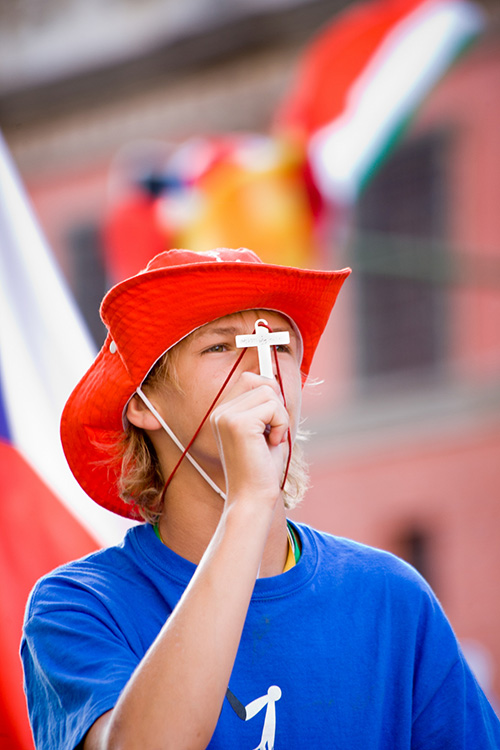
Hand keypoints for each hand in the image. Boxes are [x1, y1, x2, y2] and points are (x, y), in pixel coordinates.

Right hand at [210, 371, 289, 507]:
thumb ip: (266, 407)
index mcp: (222, 413)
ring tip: (272, 439)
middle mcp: (220, 412)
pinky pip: (273, 407)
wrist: (252, 498)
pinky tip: (272, 443)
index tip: (274, 416)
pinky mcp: (238, 423)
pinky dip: (281, 424)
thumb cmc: (261, 469)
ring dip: (280, 416)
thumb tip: (275, 383)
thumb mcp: (264, 431)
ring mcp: (226, 416)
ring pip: (269, 392)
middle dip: (276, 402)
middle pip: (259, 381)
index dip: (268, 391)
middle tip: (274, 429)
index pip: (248, 380)